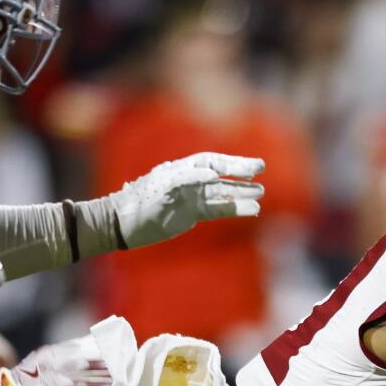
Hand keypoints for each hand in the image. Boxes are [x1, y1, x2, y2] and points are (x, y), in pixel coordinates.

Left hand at [111, 152, 264, 248]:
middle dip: (241, 172)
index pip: (212, 162)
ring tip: (261, 193)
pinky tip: (252, 210)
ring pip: (223, 193)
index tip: (248, 168)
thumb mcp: (162, 187)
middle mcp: (190, 181)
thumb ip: (186, 178)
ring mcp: (193, 197)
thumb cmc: (141, 201)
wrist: (125, 224)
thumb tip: (212, 174)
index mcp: (182, 169)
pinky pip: (219, 209)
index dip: (231, 163)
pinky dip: (235, 209)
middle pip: (221, 174)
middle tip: (261, 169)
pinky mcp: (194, 214)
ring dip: (242, 193)